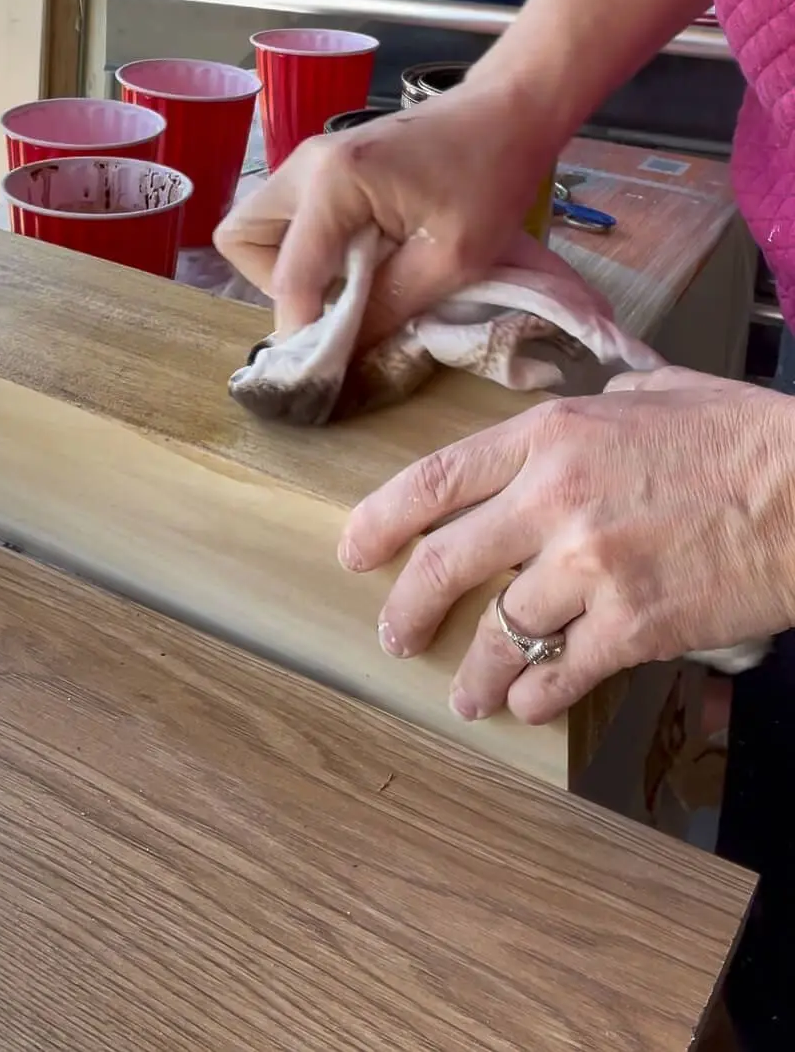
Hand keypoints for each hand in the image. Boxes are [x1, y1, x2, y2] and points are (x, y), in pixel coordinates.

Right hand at [215, 81, 553, 344]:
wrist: (507, 111)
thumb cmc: (489, 175)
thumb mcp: (452, 258)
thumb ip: (389, 307)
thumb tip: (343, 354)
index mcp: (333, 180)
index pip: (289, 273)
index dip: (301, 326)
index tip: (326, 364)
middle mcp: (305, 164)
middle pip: (241, 238)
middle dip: (275, 283)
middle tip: (332, 301)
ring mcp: (309, 160)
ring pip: (259, 226)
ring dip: (290, 265)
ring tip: (349, 281)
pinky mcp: (324, 165)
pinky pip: (289, 217)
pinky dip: (308, 247)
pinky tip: (361, 256)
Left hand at [338, 367, 794, 724]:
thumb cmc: (743, 437)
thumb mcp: (654, 394)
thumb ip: (599, 408)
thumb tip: (585, 414)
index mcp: (551, 434)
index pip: (436, 478)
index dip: (383, 518)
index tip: (356, 548)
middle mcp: (553, 499)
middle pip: (446, 562)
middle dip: (407, 607)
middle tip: (393, 634)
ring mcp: (590, 566)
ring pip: (498, 632)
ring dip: (472, 672)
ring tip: (464, 693)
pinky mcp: (633, 625)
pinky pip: (559, 674)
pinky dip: (535, 696)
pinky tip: (526, 706)